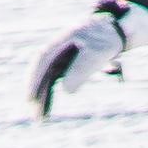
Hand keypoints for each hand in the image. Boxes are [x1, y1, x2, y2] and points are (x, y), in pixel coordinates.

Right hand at [29, 2, 147, 116]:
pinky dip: (50, 92)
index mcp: (60, 42)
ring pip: (46, 77)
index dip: (34, 80)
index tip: (31, 98)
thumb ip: (82, 70)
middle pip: (40, 72)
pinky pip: (54, 79)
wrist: (116, 31)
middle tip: (36, 115)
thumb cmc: (107, 40)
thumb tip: (66, 90)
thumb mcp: (97, 54)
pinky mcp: (66, 63)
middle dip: (36, 93)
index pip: (41, 62)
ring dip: (42, 95)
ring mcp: (59, 56)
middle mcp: (56, 49)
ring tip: (41, 116)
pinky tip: (48, 105)